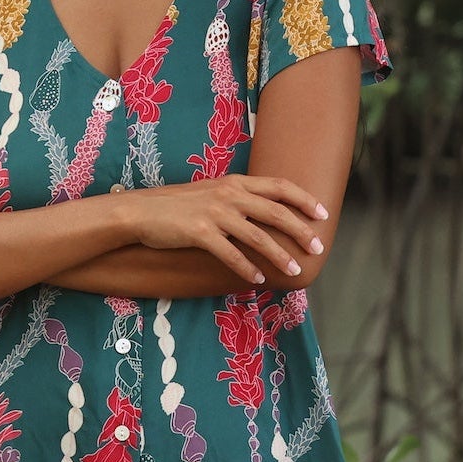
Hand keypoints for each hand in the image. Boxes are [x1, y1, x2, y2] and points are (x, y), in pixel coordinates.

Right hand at [124, 174, 328, 285]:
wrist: (140, 212)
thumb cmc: (176, 206)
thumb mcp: (210, 193)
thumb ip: (236, 199)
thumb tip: (262, 215)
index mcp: (235, 182)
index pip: (279, 186)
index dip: (304, 199)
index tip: (322, 213)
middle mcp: (229, 194)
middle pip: (275, 212)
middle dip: (301, 230)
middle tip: (317, 247)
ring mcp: (215, 212)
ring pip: (258, 236)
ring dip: (279, 255)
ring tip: (294, 270)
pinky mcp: (200, 232)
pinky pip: (231, 253)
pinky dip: (247, 268)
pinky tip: (257, 280)